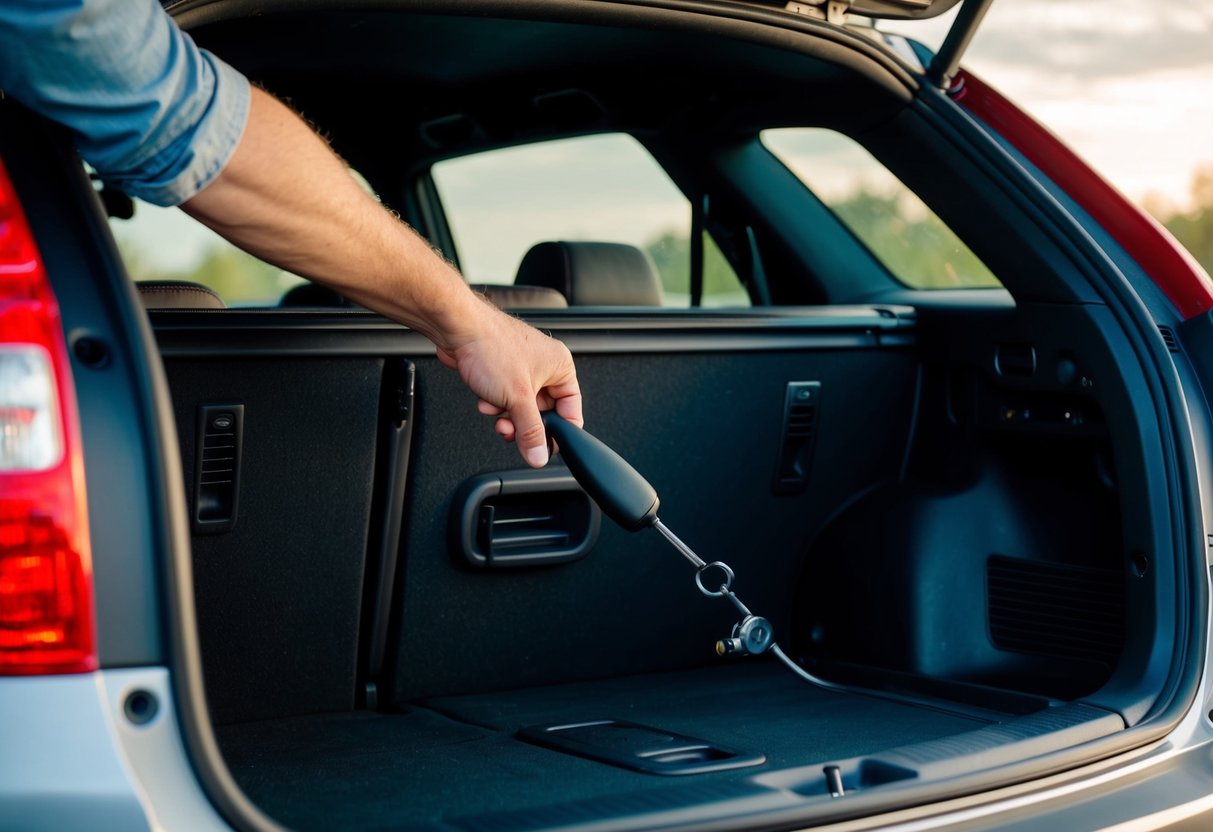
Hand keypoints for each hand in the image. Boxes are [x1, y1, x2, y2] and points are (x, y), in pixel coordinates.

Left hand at [436, 301, 581, 467]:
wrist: (457, 329)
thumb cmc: (491, 347)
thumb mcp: (518, 399)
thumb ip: (531, 431)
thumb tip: (539, 455)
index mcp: (560, 367)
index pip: (571, 409)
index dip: (559, 431)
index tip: (545, 448)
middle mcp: (544, 365)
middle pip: (543, 411)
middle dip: (525, 424)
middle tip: (514, 433)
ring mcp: (522, 367)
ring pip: (521, 407)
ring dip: (507, 415)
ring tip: (496, 412)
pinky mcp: (502, 370)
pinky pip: (505, 398)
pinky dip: (495, 403)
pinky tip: (485, 400)